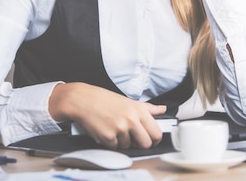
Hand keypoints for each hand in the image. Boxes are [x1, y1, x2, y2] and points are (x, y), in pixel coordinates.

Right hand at [48, 82, 166, 148]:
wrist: (83, 100)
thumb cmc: (104, 99)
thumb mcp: (129, 101)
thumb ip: (148, 108)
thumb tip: (162, 109)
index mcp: (139, 110)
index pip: (156, 132)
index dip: (154, 139)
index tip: (150, 139)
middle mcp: (131, 119)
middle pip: (146, 143)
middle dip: (140, 143)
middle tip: (132, 137)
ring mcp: (120, 129)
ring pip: (129, 146)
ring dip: (122, 141)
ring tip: (114, 128)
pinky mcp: (108, 137)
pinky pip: (115, 147)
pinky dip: (111, 142)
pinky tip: (106, 130)